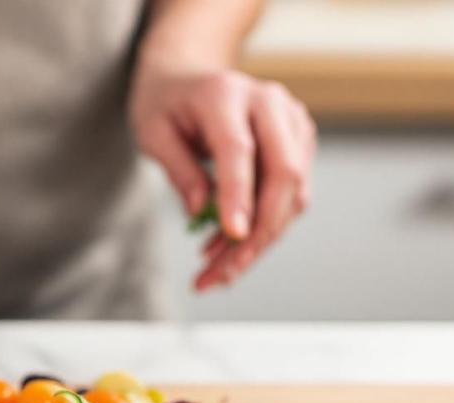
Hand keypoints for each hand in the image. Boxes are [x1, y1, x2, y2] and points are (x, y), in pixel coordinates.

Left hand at [130, 66, 315, 289]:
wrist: (191, 76)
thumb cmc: (167, 105)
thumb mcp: (153, 133)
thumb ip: (178, 169)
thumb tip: (200, 210)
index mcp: (225, 94)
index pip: (240, 150)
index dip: (239, 196)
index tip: (233, 237)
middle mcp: (269, 102)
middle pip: (283, 173)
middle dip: (259, 232)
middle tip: (222, 275)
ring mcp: (291, 121)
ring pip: (294, 193)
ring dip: (260, 241)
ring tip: (215, 272)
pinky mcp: (300, 142)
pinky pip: (292, 197)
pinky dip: (264, 229)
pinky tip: (230, 248)